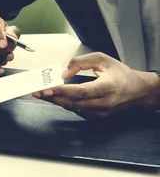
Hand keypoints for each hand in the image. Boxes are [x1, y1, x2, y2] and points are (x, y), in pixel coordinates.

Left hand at [32, 52, 159, 117]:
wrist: (139, 92)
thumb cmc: (120, 74)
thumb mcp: (102, 59)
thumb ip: (80, 62)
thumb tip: (63, 74)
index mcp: (108, 87)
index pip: (81, 92)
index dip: (62, 91)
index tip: (47, 89)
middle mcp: (105, 103)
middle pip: (74, 103)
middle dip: (53, 98)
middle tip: (37, 92)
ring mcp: (102, 113)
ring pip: (74, 109)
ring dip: (57, 102)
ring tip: (42, 94)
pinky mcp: (99, 117)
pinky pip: (78, 111)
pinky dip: (66, 104)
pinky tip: (57, 98)